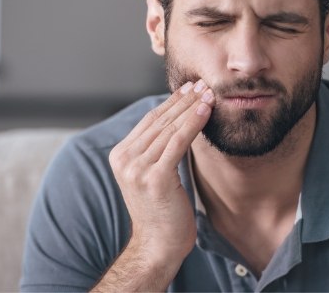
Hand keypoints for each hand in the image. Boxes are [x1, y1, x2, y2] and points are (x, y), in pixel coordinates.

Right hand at [106, 79, 214, 284]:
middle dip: (184, 100)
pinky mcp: (154, 177)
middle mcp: (124, 159)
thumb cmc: (162, 209)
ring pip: (169, 128)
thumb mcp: (153, 173)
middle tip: (203, 84)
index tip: (190, 88)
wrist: (158, 245)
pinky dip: (193, 123)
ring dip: (192, 107)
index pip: (149, 120)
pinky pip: (178, 142)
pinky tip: (206, 110)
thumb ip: (156, 149)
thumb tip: (178, 119)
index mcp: (120, 155)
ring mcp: (137, 168)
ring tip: (209, 93)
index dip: (172, 102)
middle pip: (159, 120)